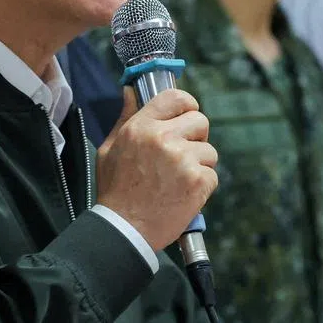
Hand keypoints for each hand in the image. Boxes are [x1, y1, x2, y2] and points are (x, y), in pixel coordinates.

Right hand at [96, 87, 217, 250]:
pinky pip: (212, 174)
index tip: (187, 114)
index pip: (176, 97)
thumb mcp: (110, 149)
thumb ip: (125, 118)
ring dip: (199, 165)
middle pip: (200, 121)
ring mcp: (183, 159)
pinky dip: (202, 186)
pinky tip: (183, 195)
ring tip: (178, 181)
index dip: (186, 104)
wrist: (124, 230)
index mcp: (141, 127)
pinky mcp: (197, 181)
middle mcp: (163, 138)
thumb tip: (131, 92)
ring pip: (209, 151)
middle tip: (183, 155)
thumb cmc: (115, 191)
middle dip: (196, 137)